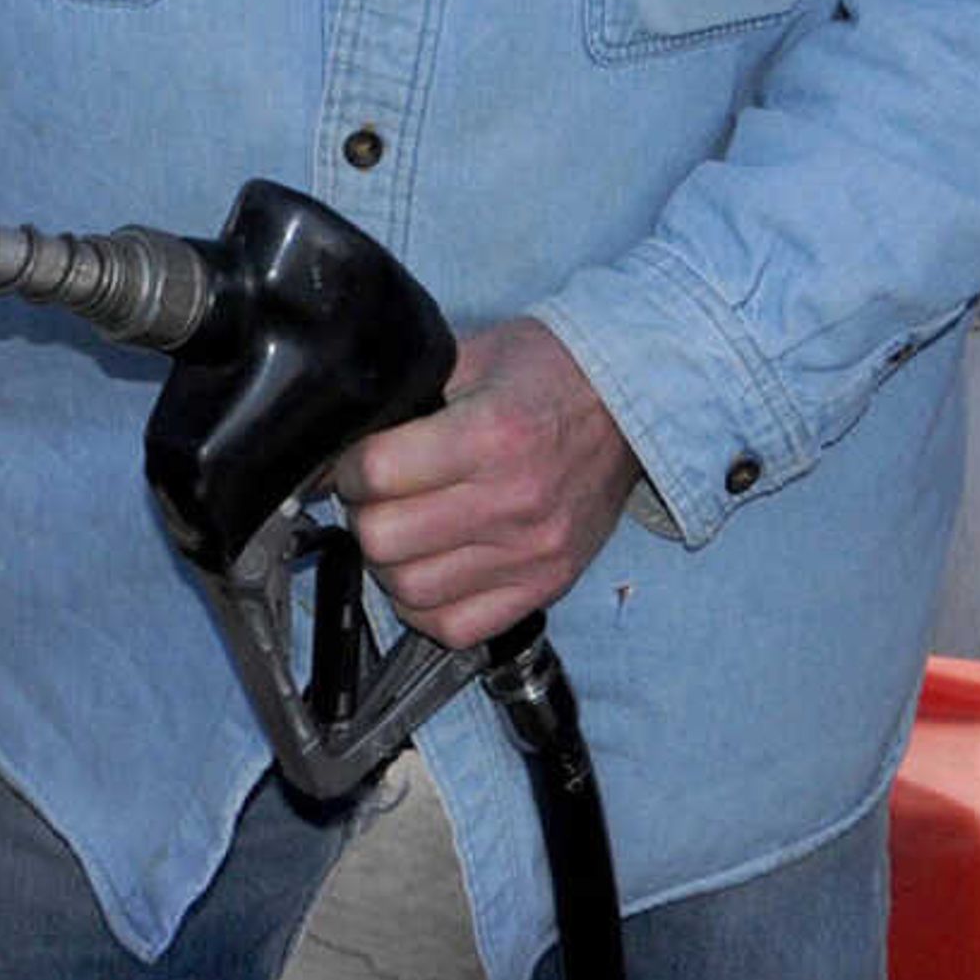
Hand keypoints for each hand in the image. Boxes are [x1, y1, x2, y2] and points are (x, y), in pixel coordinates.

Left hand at [327, 317, 638, 648]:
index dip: (349, 466)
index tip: (355, 462)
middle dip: (363, 514)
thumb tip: (346, 432)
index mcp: (491, 434)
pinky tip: (428, 572)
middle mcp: (512, 500)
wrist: (632, 404)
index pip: (377, 473)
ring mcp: (531, 552)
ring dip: (388, 564)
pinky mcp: (546, 585)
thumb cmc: (551, 373)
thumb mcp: (476, 353)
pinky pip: (458, 627)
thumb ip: (412, 390)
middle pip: (385, 538)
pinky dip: (426, 607)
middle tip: (373, 498)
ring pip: (411, 589)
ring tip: (400, 533)